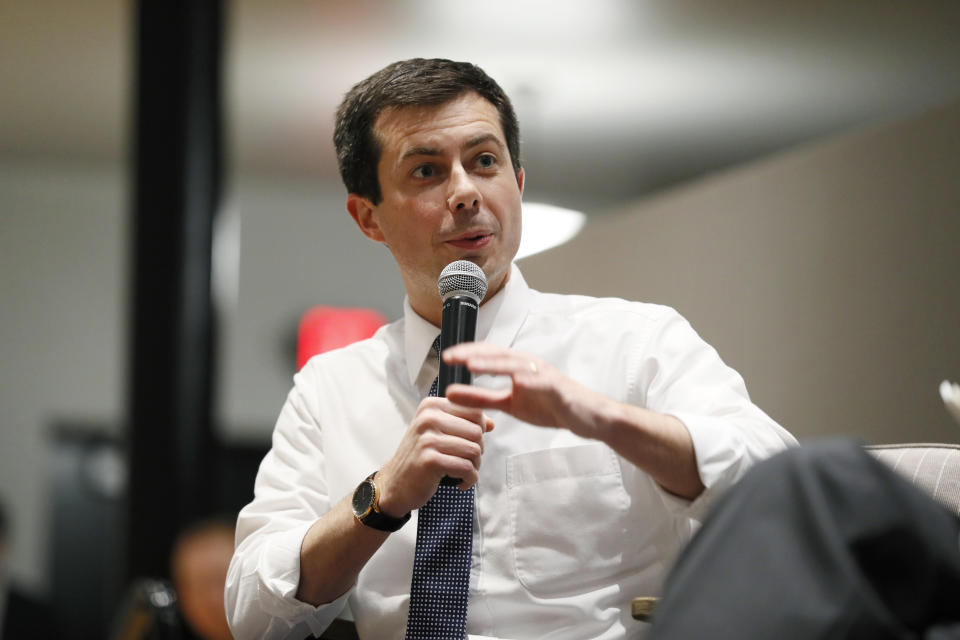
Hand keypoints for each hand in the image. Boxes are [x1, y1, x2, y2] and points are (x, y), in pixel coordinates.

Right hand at [376, 397, 492, 515]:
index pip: (474, 411)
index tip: (467, 443)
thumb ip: (463, 424)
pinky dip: (469, 479)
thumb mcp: (438, 433)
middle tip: (466, 462)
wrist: (395, 484)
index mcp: (431, 406)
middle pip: (477, 432)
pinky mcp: (430, 460)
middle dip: (478, 451)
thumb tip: (491, 423)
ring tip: (463, 472)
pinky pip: (466, 468)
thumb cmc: (420, 457)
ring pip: (474, 450)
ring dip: (475, 466)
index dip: (480, 430)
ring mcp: (427, 439)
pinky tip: (460, 482)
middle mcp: (428, 418)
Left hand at [442, 342, 607, 437]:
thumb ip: (482, 399)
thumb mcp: (510, 404)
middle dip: (473, 353)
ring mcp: (543, 374)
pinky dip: (528, 379)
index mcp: (515, 367)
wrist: (586, 416)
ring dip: (493, 363)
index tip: (445, 357)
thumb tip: (451, 393)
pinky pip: (541, 381)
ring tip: (472, 364)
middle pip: (497, 354)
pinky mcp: (557, 387)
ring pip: (515, 364)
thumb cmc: (550, 406)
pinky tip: (515, 382)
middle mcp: (528, 365)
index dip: (466, 353)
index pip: (487, 355)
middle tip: (449, 356)